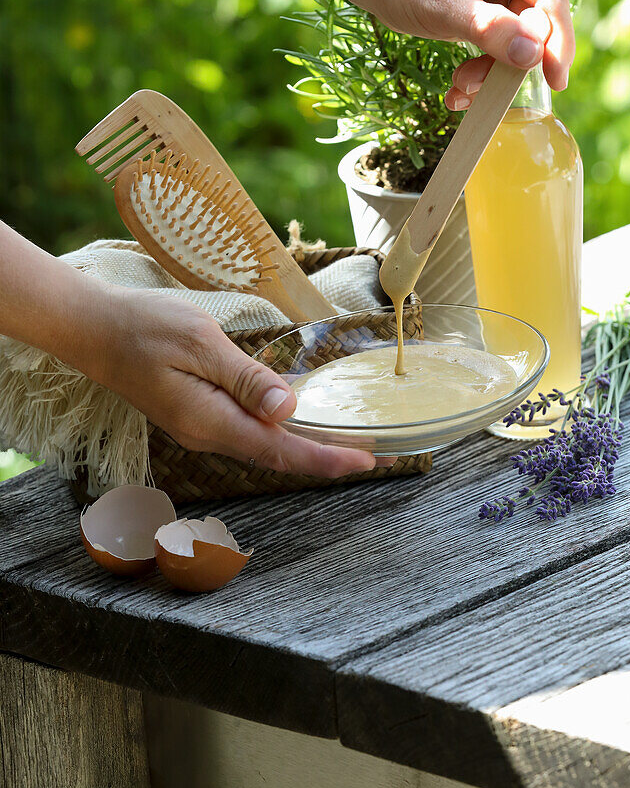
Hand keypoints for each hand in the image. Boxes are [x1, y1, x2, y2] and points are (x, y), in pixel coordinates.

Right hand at [94, 288, 382, 477]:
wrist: (93, 328)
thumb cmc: (143, 327)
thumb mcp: (200, 342)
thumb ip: (245, 378)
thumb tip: (287, 410)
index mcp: (211, 421)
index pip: (281, 451)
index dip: (327, 459)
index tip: (370, 459)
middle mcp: (208, 434)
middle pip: (278, 456)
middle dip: (328, 457)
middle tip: (378, 454)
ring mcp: (201, 427)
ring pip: (265, 445)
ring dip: (307, 447)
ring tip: (350, 442)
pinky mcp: (198, 413)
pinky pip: (249, 430)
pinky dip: (282, 431)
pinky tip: (301, 421)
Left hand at [360, 0, 574, 96]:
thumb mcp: (441, 6)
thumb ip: (489, 30)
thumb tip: (534, 54)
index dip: (557, 40)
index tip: (556, 80)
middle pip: (536, 22)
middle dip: (511, 61)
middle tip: (477, 87)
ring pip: (519, 40)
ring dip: (492, 70)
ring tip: (460, 88)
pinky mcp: (492, 7)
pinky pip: (501, 44)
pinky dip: (483, 67)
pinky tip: (459, 87)